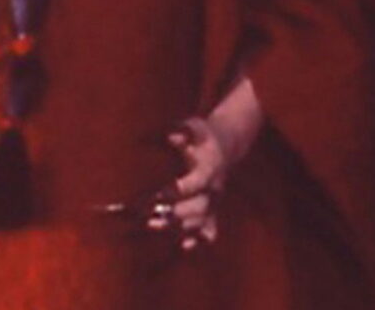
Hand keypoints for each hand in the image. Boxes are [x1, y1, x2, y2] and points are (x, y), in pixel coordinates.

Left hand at [148, 111, 252, 250]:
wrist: (225, 146)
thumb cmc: (202, 136)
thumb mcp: (194, 127)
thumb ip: (183, 132)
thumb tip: (171, 136)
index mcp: (209, 167)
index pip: (197, 182)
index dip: (180, 189)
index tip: (162, 193)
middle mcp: (213, 188)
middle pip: (198, 207)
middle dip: (175, 215)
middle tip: (149, 221)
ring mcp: (213, 202)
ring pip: (201, 222)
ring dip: (179, 230)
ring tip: (154, 229)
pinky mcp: (211, 213)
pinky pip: (209, 232)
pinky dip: (197, 241)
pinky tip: (183, 247)